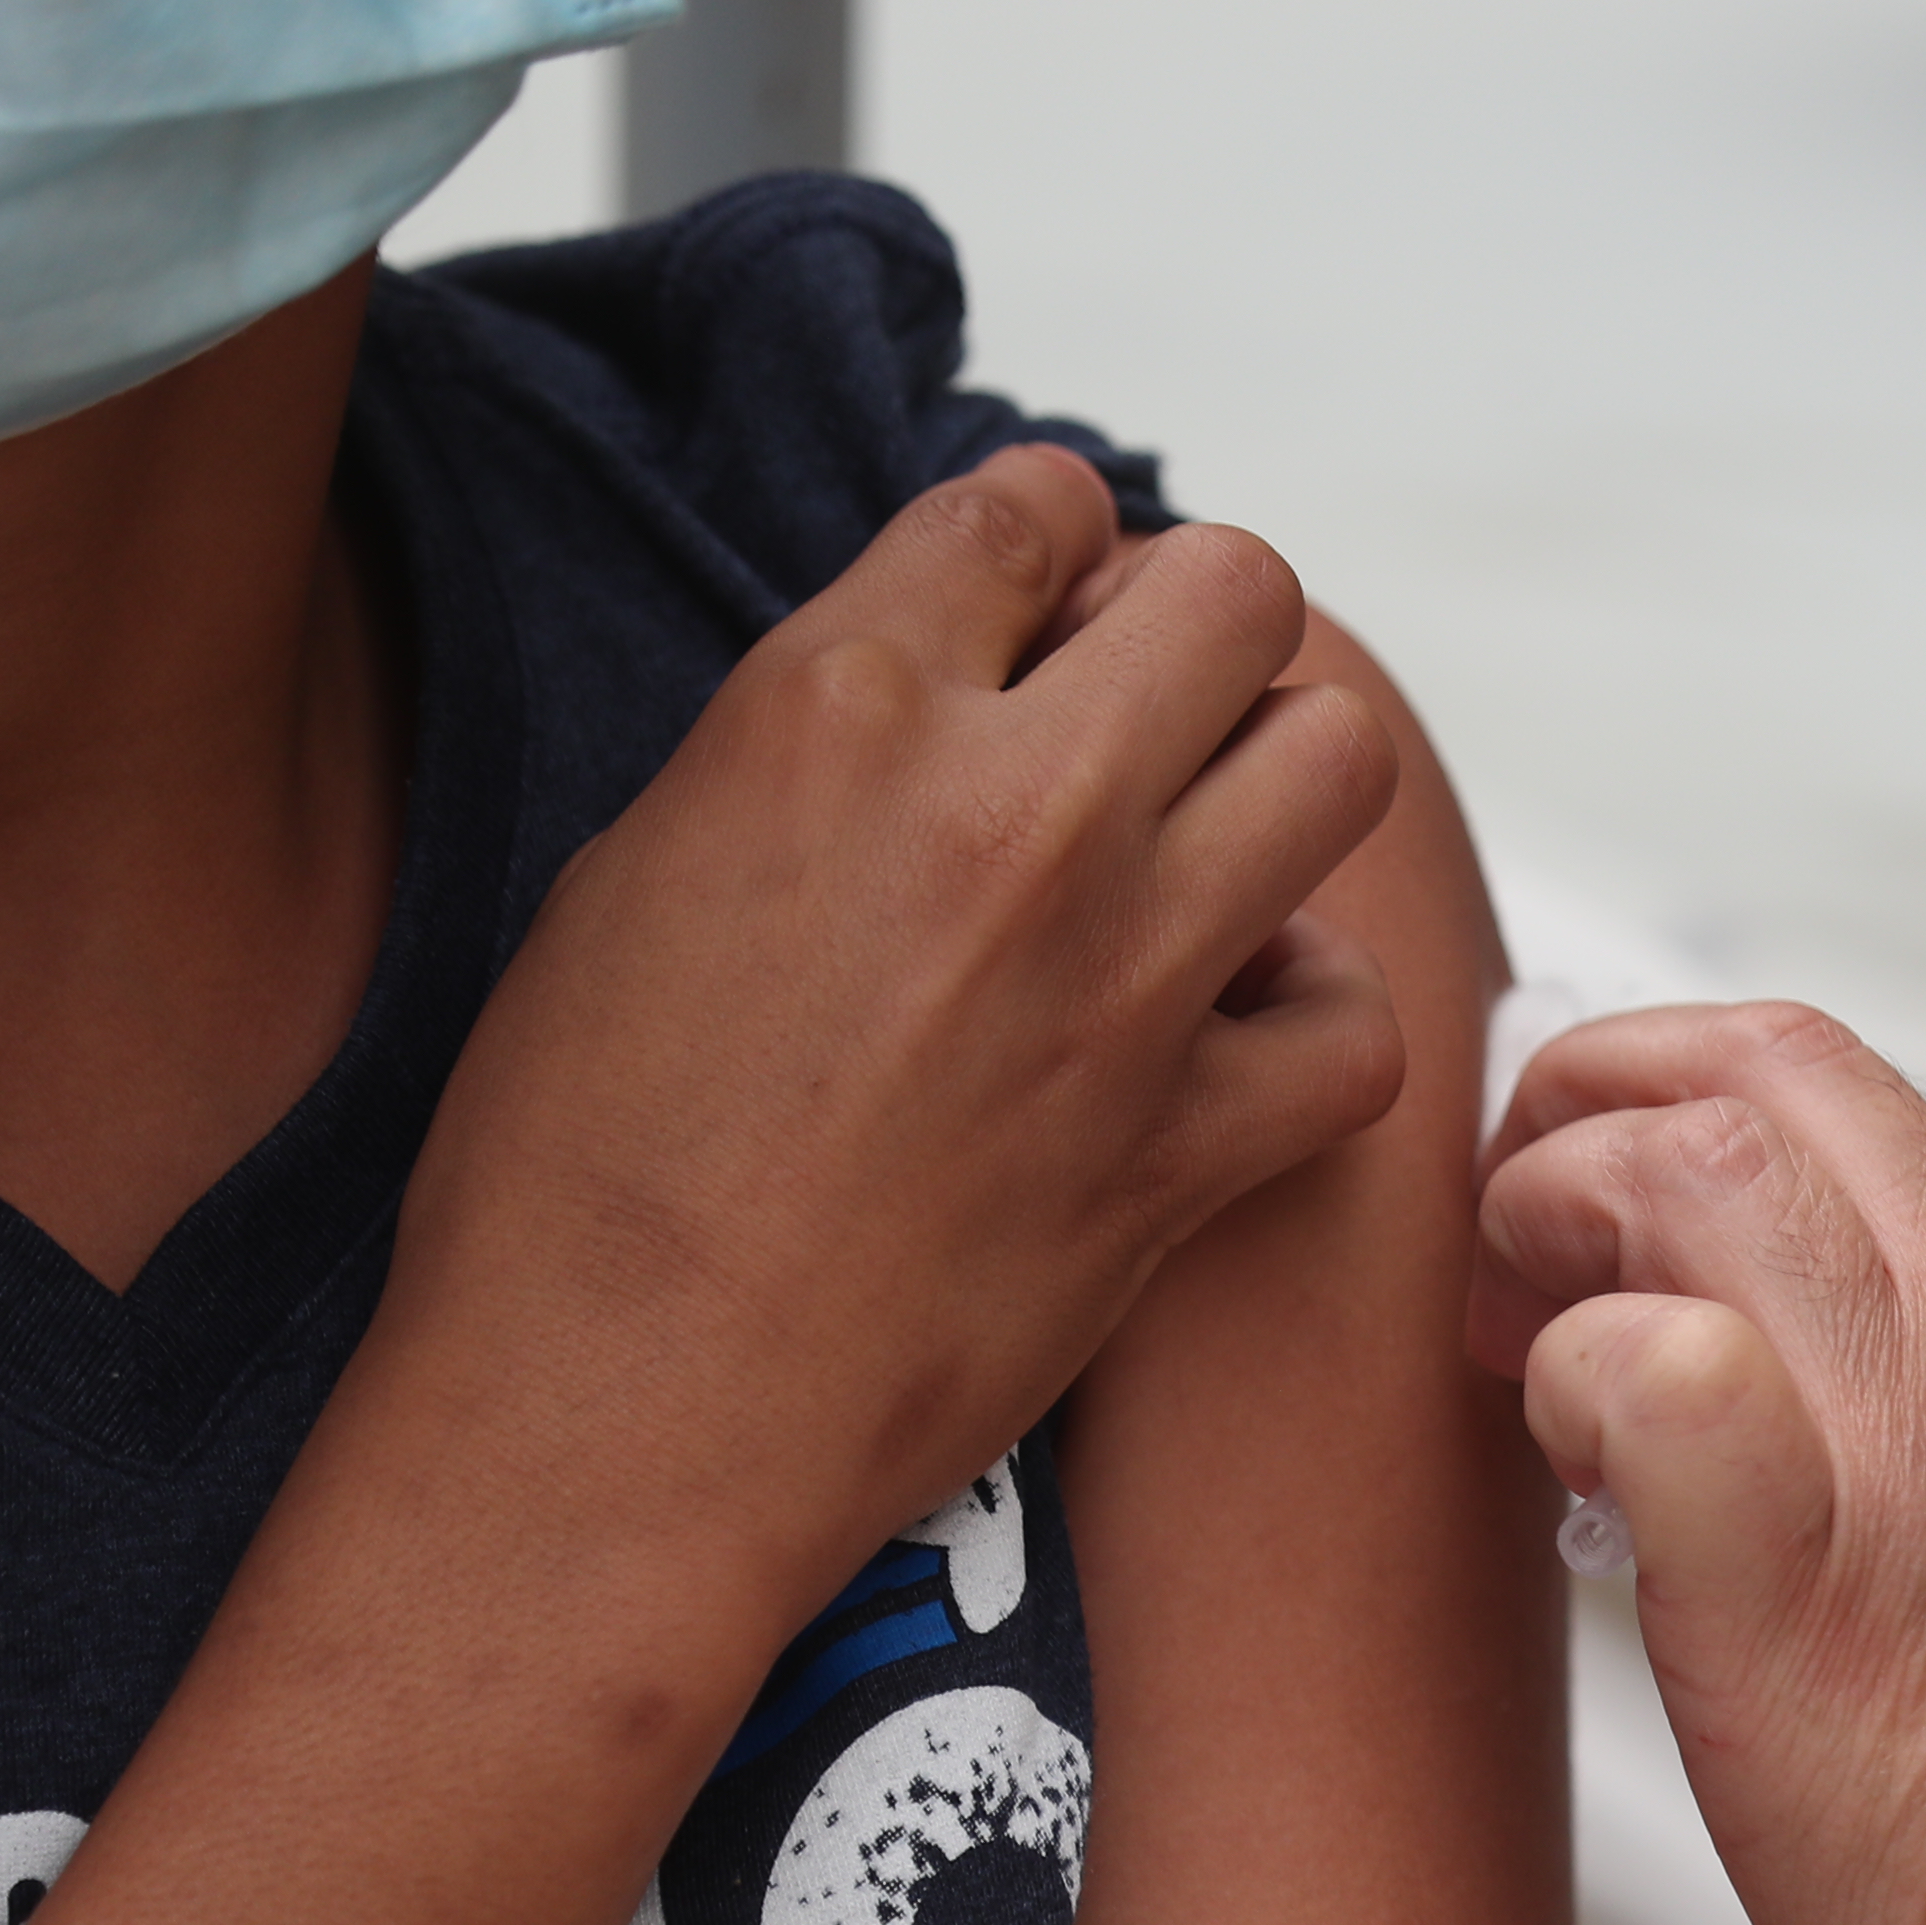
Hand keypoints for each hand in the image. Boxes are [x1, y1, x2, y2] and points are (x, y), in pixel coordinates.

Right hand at [397, 446, 1405, 1584]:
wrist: (610, 1422)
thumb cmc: (569, 1170)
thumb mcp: (636, 871)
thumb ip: (807, 757)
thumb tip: (919, 721)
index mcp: (835, 708)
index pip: (1033, 503)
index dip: (1053, 548)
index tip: (1043, 612)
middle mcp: (1008, 812)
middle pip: (1234, 594)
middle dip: (1199, 634)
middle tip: (1141, 722)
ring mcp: (1121, 980)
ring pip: (1336, 762)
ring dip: (1279, 791)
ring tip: (1198, 862)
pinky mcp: (1186, 1149)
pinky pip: (1356, 1022)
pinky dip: (1313, 1020)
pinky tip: (1230, 1039)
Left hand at [1471, 1006, 1925, 1924]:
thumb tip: (1879, 1429)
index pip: (1905, 1145)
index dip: (1746, 1167)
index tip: (1672, 1242)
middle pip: (1788, 1073)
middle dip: (1620, 1086)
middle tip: (1530, 1190)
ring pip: (1698, 1154)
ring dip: (1561, 1196)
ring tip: (1513, 1299)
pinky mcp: (1796, 1561)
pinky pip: (1640, 1359)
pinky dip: (1568, 1368)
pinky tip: (1563, 1447)